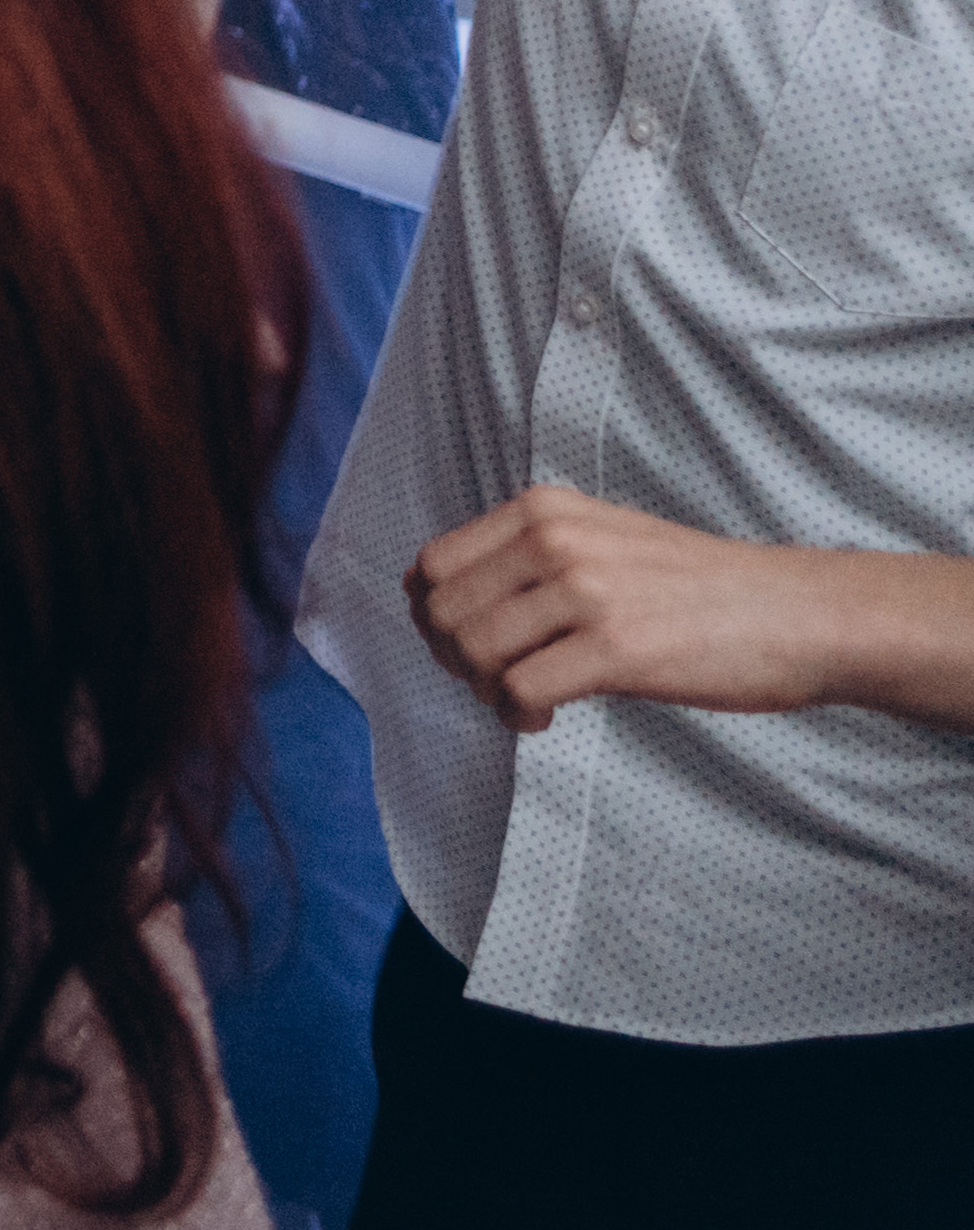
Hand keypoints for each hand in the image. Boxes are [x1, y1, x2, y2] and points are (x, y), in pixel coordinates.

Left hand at [405, 483, 901, 733]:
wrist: (798, 613)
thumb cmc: (701, 589)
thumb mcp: (603, 539)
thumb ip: (532, 556)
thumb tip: (450, 603)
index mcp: (543, 510)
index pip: (433, 566)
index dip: (432, 618)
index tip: (462, 648)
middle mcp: (555, 541)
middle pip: (442, 613)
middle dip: (454, 661)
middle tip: (493, 683)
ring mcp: (585, 592)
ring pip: (473, 652)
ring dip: (485, 692)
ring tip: (523, 702)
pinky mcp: (616, 648)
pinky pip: (520, 690)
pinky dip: (517, 716)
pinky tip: (544, 719)